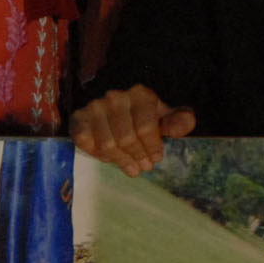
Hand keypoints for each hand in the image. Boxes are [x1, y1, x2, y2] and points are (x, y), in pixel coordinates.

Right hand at [68, 84, 196, 176]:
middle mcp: (115, 98)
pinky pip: (87, 144)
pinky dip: (97, 154)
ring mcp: (94, 108)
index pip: (146, 127)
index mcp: (140, 94)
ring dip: (119, 160)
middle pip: (126, 138)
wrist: (110, 107)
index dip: (152, 147)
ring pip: (107, 144)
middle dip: (137, 156)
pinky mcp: (78, 119)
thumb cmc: (142, 115)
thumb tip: (184, 126)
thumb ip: (178, 120)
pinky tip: (108, 158)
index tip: (156, 159)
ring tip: (129, 167)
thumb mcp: (164, 115)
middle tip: (142, 168)